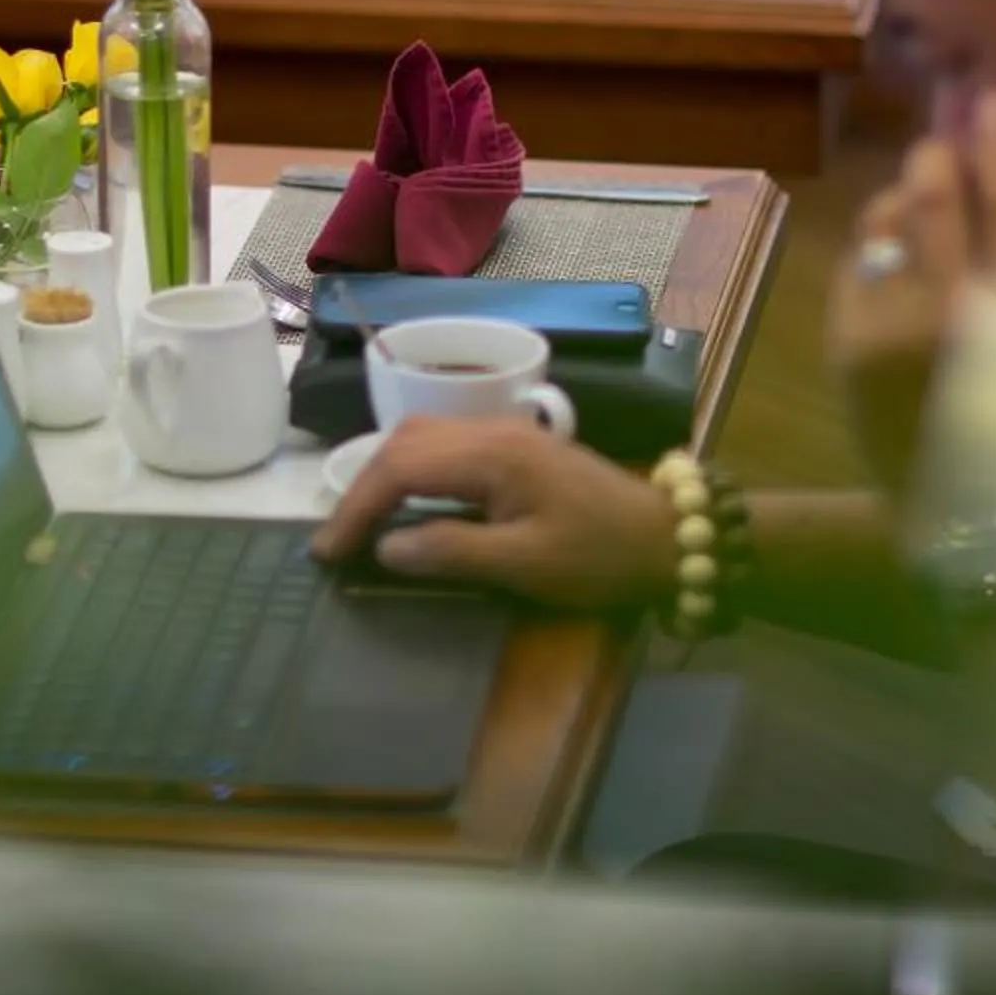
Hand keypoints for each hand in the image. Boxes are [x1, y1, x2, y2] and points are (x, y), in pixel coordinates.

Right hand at [308, 420, 678, 612]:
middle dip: (361, 489)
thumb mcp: (527, 565)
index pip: (400, 467)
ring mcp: (506, 433)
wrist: (668, 538)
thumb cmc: (601, 557)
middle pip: (404, 442)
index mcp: (492, 454)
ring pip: (422, 438)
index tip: (327, 552)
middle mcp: (492, 429)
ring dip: (383, 476)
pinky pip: (445, 447)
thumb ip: (453, 551)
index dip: (356, 508)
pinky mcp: (516, 447)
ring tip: (360, 525)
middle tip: (336, 542)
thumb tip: (387, 547)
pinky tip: (406, 506)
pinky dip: (411, 472)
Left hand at [833, 97, 995, 490]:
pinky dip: (879, 246)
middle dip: (942, 156)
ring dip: (906, 197)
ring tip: (924, 194)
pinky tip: (900, 253)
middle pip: (936, 198)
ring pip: (886, 222)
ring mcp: (885, 333)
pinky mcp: (844, 349)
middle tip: (951, 141)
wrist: (962, 531)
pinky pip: (857, 265)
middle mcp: (947, 320)